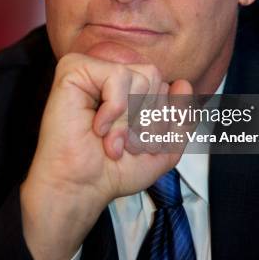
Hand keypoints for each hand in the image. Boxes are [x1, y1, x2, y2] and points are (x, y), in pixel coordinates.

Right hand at [20, 53, 191, 259]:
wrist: (80, 189)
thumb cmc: (115, 170)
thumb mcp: (165, 148)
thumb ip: (182, 117)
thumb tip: (184, 83)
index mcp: (125, 87)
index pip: (162, 84)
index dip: (158, 119)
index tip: (137, 144)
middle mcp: (108, 74)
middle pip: (154, 77)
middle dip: (146, 120)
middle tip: (124, 145)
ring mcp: (90, 69)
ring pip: (139, 77)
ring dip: (129, 120)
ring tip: (111, 141)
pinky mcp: (73, 69)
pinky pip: (118, 76)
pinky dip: (115, 109)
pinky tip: (97, 127)